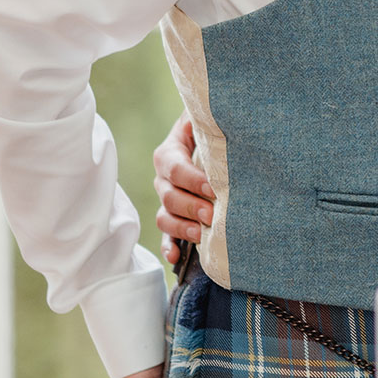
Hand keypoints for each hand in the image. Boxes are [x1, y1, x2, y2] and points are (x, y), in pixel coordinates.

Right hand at [154, 113, 212, 265]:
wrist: (210, 140)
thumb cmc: (211, 129)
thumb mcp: (205, 120)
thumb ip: (206, 120)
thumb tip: (208, 120)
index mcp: (169, 152)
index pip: (175, 168)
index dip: (193, 180)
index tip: (213, 189)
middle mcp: (163, 178)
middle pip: (169, 196)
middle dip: (191, 207)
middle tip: (213, 215)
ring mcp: (166, 199)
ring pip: (165, 217)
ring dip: (182, 228)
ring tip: (202, 235)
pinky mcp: (174, 217)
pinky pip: (166, 236)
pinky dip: (169, 247)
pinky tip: (176, 258)